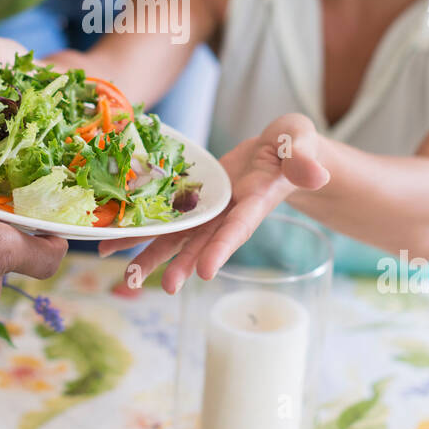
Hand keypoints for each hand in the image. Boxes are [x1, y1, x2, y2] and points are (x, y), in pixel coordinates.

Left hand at [100, 113, 329, 293]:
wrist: (276, 150)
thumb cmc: (292, 144)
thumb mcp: (299, 141)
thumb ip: (303, 157)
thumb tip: (317, 172)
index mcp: (256, 201)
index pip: (239, 227)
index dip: (222, 248)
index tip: (205, 271)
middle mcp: (230, 213)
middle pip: (204, 242)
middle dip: (184, 264)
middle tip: (165, 288)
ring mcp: (211, 210)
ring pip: (178, 237)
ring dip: (154, 255)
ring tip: (127, 276)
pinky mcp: (195, 202)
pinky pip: (165, 218)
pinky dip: (140, 230)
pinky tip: (111, 243)